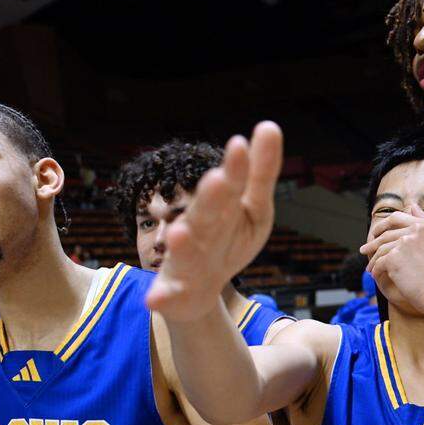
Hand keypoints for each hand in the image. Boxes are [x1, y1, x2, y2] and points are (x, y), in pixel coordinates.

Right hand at [146, 122, 282, 320]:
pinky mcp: (173, 291)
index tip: (240, 145)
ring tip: (179, 233)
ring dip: (181, 244)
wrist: (197, 292)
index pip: (233, 186)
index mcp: (222, 209)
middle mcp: (199, 229)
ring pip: (184, 252)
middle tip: (218, 180)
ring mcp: (184, 261)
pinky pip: (167, 295)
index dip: (237, 169)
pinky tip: (154, 300)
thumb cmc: (227, 241)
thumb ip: (260, 172)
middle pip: (206, 214)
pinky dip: (160, 297)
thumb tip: (269, 125)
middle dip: (211, 199)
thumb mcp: (253, 210)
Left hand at [359, 205, 423, 314]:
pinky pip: (379, 263)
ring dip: (372, 259)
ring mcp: (403, 243)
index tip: (376, 232)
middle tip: (364, 249)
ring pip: (380, 249)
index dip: (383, 224)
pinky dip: (375, 270)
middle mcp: (415, 230)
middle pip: (385, 234)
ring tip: (369, 268)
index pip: (397, 217)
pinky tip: (375, 276)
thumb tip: (413, 206)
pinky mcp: (394, 258)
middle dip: (372, 242)